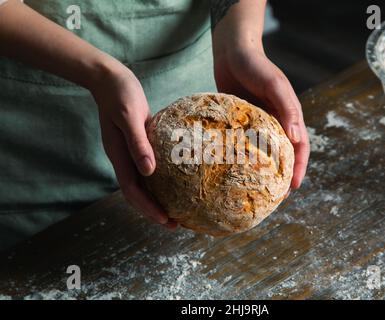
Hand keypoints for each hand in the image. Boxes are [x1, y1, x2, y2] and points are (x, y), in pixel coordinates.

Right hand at [90, 64, 176, 228]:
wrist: (110, 79)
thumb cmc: (120, 95)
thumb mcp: (130, 117)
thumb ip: (138, 143)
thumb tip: (149, 172)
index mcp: (119, 156)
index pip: (133, 191)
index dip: (148, 208)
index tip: (166, 220)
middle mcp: (124, 159)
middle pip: (137, 193)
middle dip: (154, 211)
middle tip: (175, 224)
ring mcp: (130, 153)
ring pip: (143, 184)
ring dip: (157, 199)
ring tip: (176, 210)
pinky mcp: (138, 145)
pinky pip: (148, 169)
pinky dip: (159, 181)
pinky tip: (174, 181)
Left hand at [213, 43, 309, 188]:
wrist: (233, 52)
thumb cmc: (256, 65)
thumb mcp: (274, 84)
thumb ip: (287, 108)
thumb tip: (296, 138)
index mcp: (289, 115)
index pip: (299, 147)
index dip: (299, 168)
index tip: (294, 187)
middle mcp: (275, 122)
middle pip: (283, 154)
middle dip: (282, 175)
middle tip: (275, 196)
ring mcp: (257, 124)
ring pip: (264, 152)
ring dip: (263, 171)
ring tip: (256, 189)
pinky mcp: (240, 123)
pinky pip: (244, 144)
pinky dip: (243, 158)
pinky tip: (233, 170)